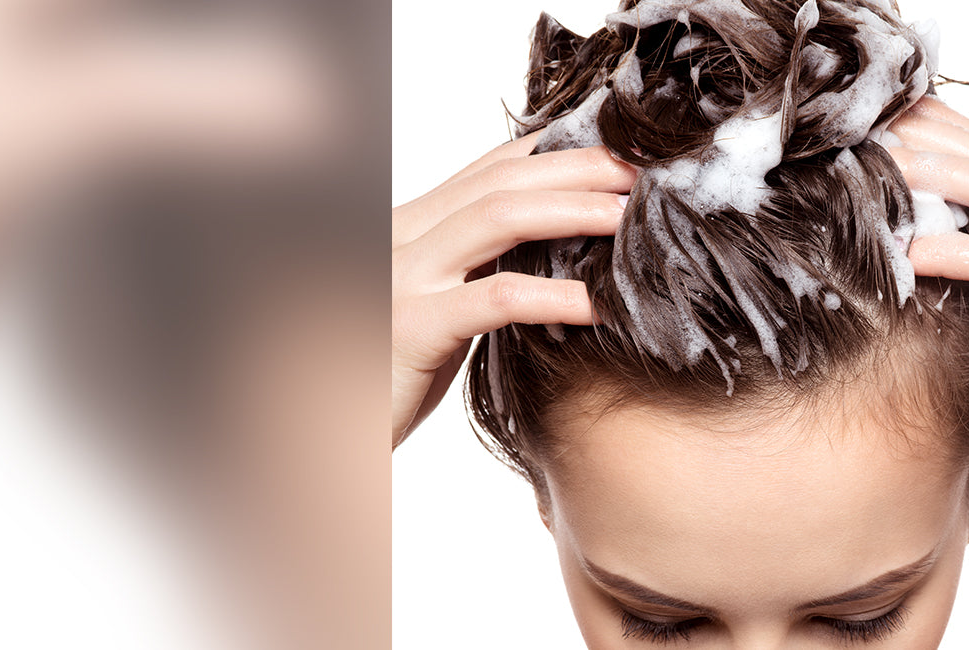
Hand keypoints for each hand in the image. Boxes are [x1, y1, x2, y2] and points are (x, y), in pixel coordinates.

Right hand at [391, 133, 635, 446]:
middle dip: (578, 169)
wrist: (326, 435)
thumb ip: (480, 276)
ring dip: (572, 210)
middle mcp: (402, 236)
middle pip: (502, 179)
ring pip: (497, 217)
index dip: (559, 153)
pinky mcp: (408, 329)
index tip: (622, 154)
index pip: (492, 168)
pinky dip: (554, 296)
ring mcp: (401, 277)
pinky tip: (599, 305)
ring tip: (629, 221)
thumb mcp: (438, 313)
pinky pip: (494, 299)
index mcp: (413, 227)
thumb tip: (558, 259)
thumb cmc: (385, 379)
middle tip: (643, 173)